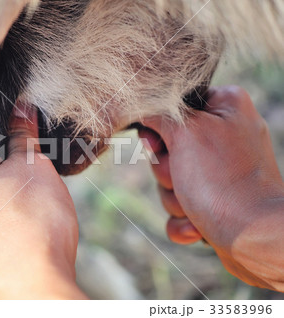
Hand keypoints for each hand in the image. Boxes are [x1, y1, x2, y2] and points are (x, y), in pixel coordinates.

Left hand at [0, 104, 85, 298]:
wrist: (28, 290)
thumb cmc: (34, 223)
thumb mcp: (34, 166)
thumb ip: (23, 134)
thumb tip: (20, 108)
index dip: (4, 136)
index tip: (24, 148)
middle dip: (0, 166)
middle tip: (30, 179)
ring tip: (26, 208)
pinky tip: (16, 232)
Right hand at [141, 86, 283, 290]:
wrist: (255, 236)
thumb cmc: (222, 180)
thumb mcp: (185, 133)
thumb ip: (159, 114)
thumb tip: (142, 108)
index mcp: (225, 107)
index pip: (173, 107)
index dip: (159, 129)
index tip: (159, 146)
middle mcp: (224, 135)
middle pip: (167, 148)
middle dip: (167, 172)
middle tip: (182, 176)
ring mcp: (220, 170)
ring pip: (171, 180)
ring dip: (175, 199)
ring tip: (196, 205)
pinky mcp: (216, 200)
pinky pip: (181, 205)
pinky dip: (184, 219)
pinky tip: (198, 226)